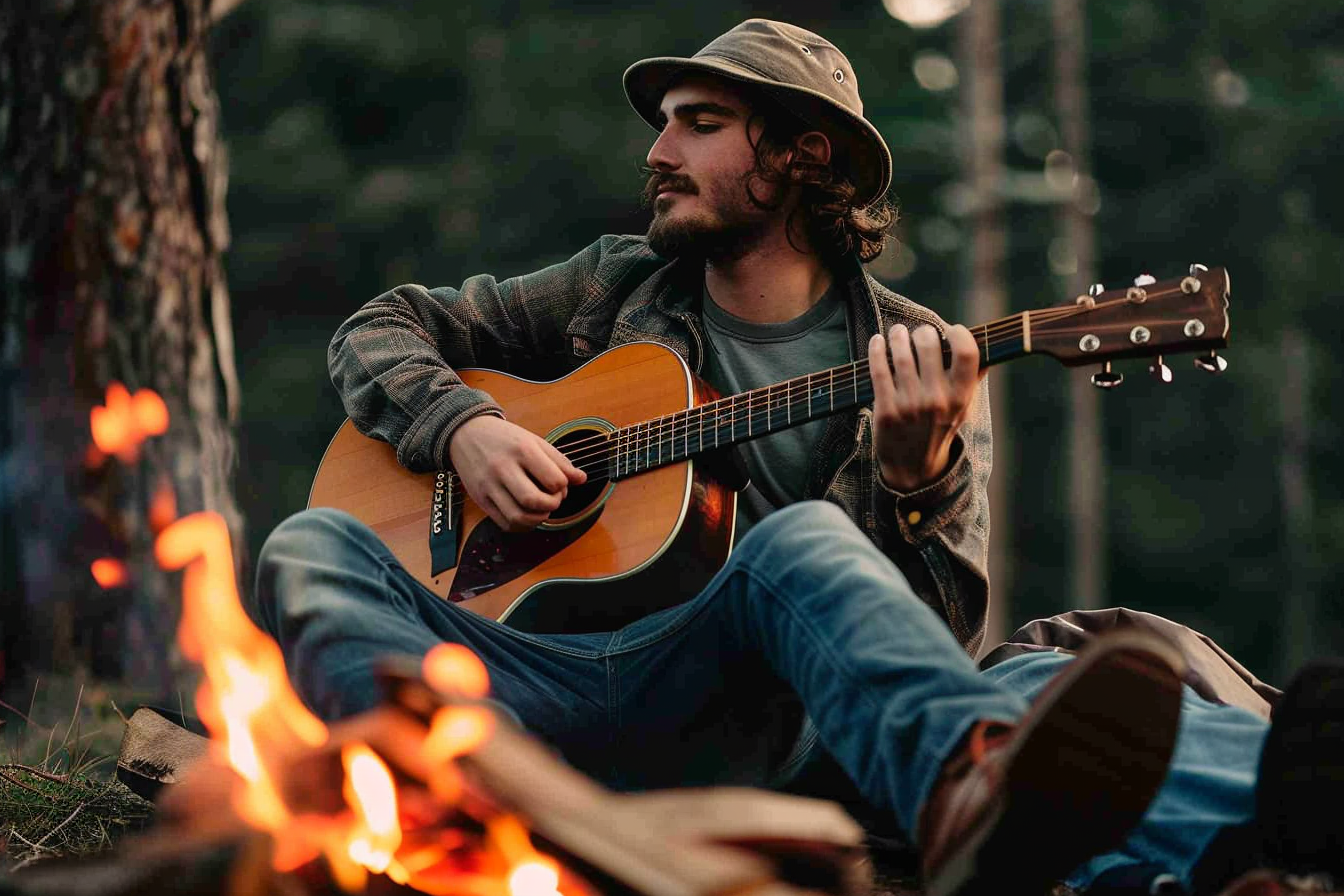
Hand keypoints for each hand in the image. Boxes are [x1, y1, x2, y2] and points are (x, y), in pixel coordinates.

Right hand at [448, 415, 585, 531]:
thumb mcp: (534, 441)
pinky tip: (527, 516)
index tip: (560, 484)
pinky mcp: (480, 499)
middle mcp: (503, 468)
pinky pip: (504, 523)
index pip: (553, 480)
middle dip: (552, 505)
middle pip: (534, 501)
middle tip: (553, 499)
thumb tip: (582, 479)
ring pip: (517, 517)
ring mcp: (488, 485)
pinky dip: (521, 526)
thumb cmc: (505, 438)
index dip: (563, 486)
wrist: (465, 433)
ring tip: (542, 509)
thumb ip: (559, 461)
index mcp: (522, 450)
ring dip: (537, 519)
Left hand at [868, 323, 983, 491]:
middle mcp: (937, 400)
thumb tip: (986, 345)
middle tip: (919, 333)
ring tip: (898, 332)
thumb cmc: (939, 428)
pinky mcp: (886, 410)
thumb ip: (973, 377)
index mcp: (961, 397)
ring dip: (898, 336)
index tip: (951, 330)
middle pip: (929, 346)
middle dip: (922, 332)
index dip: (960, 334)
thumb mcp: (962, 408)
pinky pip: (879, 371)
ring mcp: (910, 406)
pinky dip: (876, 350)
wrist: (913, 467)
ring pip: (901, 355)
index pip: (967, 354)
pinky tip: (877, 341)